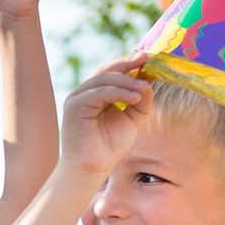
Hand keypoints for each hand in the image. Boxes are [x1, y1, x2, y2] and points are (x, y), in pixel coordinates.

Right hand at [59, 55, 151, 178]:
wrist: (92, 167)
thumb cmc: (110, 146)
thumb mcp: (133, 118)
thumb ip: (141, 100)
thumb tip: (148, 81)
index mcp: (97, 93)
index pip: (113, 72)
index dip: (130, 63)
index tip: (150, 57)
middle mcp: (85, 92)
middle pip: (107, 70)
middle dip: (128, 63)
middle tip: (147, 58)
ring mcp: (78, 97)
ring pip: (104, 78)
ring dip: (127, 80)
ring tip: (145, 87)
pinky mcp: (75, 105)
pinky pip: (99, 92)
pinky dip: (119, 92)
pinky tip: (135, 97)